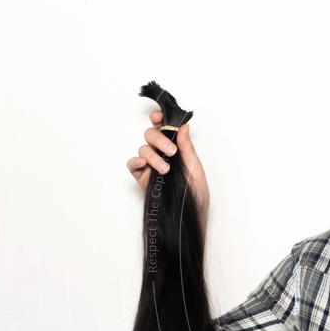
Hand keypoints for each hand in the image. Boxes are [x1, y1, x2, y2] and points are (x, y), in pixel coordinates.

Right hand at [126, 109, 209, 227]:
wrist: (192, 214)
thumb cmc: (197, 192)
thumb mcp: (195, 167)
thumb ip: (187, 147)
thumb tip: (183, 126)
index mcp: (175, 147)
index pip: (163, 127)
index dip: (159, 118)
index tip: (159, 117)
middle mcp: (161, 153)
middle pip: (150, 134)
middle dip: (160, 139)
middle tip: (171, 152)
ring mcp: (151, 165)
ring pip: (143, 149)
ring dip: (153, 156)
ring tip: (166, 169)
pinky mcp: (142, 178)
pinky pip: (132, 165)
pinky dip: (136, 162)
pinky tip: (144, 165)